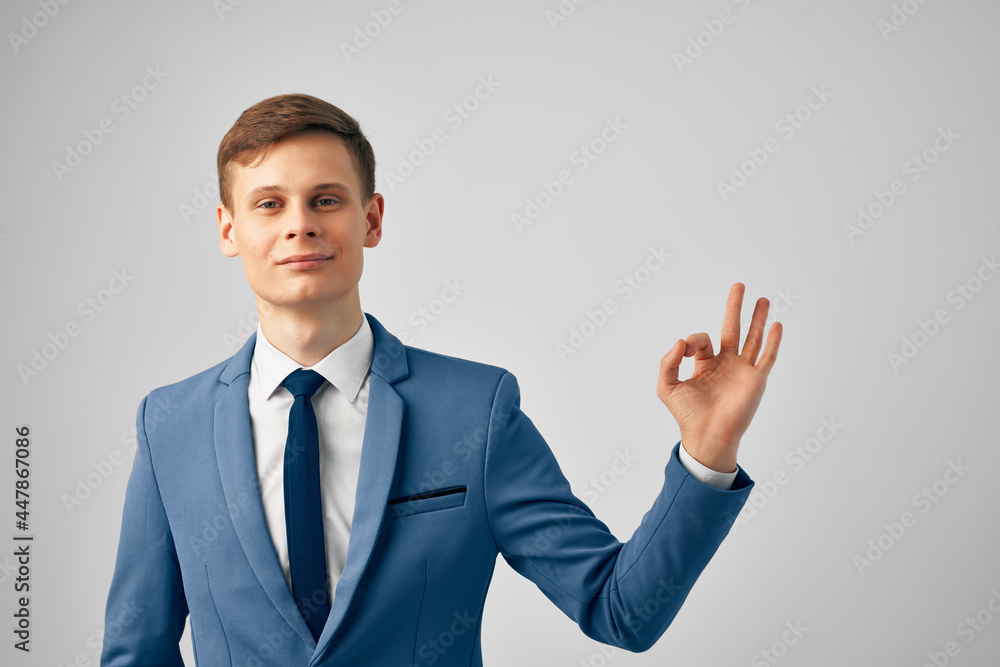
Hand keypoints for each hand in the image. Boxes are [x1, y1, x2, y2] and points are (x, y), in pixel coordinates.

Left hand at [656, 283, 781, 472]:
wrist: (707, 436)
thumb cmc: (687, 415)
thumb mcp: (667, 386)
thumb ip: (668, 362)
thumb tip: (680, 341)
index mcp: (706, 365)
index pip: (702, 340)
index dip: (693, 340)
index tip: (685, 350)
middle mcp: (726, 365)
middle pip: (733, 329)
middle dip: (735, 307)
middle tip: (739, 286)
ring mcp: (742, 371)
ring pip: (753, 338)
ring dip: (758, 318)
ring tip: (763, 299)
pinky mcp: (756, 380)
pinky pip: (767, 357)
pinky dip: (773, 341)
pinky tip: (777, 325)